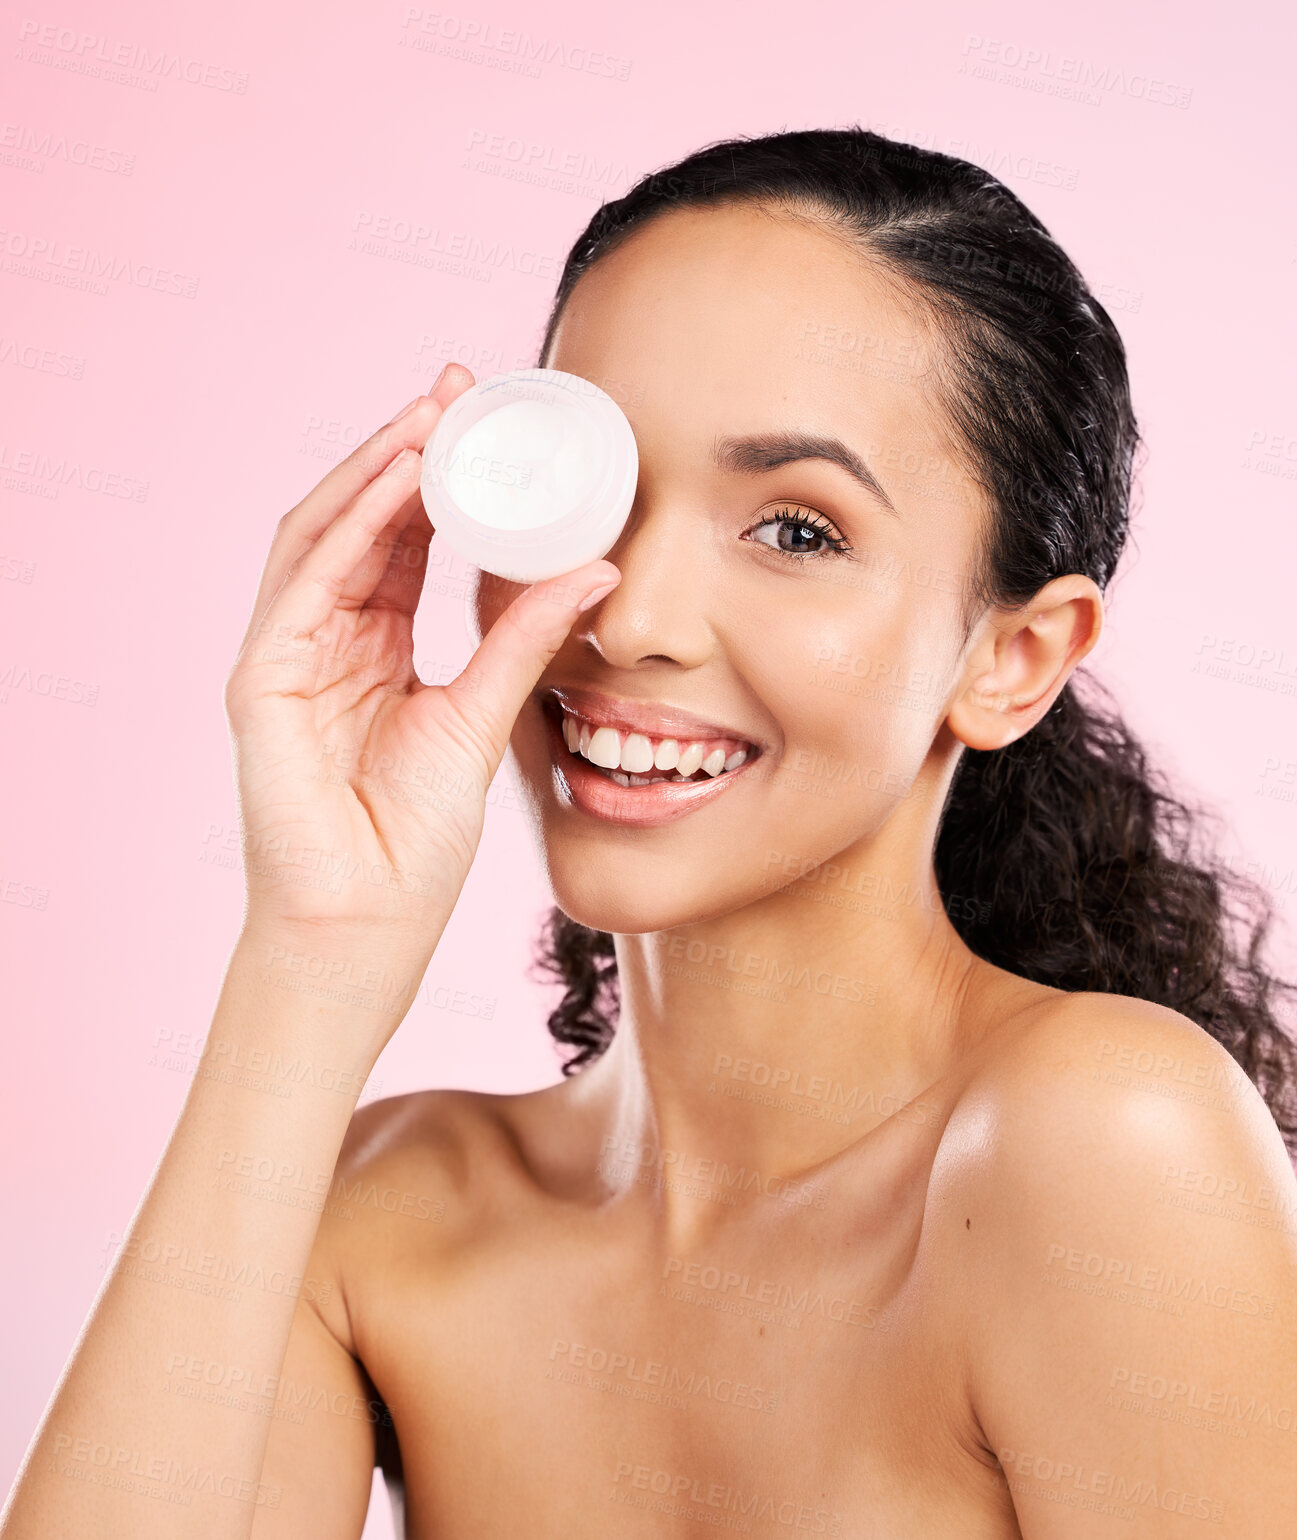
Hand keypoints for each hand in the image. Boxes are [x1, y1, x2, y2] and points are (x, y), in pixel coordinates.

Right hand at [223, 364, 620, 943]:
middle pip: (359, 520)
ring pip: (323, 534)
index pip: (402, 540)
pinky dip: (351, 526)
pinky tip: (398, 481)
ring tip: (432, 414)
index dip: (440, 477)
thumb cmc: (415, 841)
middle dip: (406, 449)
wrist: (367, 928)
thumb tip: (601, 571)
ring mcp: (287, 655)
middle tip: (457, 386)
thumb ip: (528, 639)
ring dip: (376, 469)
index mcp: (375, 647)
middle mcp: (326, 638)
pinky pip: (305, 584)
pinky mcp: (264, 682)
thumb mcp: (486, 716)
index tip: (485, 419)